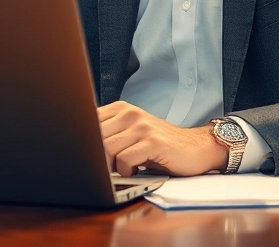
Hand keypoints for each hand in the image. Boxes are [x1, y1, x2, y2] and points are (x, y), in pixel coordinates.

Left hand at [98, 102, 227, 176]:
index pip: (88, 122)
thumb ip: (110, 133)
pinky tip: (137, 169)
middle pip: (95, 137)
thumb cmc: (160, 144)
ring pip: (108, 149)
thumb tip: (81, 146)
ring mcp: (142, 127)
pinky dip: (126, 170)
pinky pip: (125, 159)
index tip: (89, 154)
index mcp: (121, 108)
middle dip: (98, 157)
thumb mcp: (132, 133)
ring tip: (126, 167)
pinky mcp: (153, 142)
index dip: (86, 141)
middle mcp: (130, 113)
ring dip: (112, 165)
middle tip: (110, 167)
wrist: (196, 147)